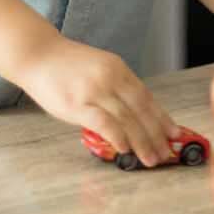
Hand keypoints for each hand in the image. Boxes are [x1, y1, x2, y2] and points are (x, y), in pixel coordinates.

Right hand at [18, 36, 175, 168]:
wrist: (38, 54)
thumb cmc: (66, 66)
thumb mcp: (98, 69)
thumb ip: (115, 88)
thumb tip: (135, 116)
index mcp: (118, 68)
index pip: (146, 96)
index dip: (162, 117)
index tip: (175, 134)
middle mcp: (110, 77)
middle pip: (141, 109)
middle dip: (157, 133)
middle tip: (167, 153)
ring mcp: (94, 90)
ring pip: (126, 118)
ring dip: (141, 141)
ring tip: (151, 159)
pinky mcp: (77, 104)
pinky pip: (104, 122)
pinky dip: (118, 136)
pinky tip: (125, 149)